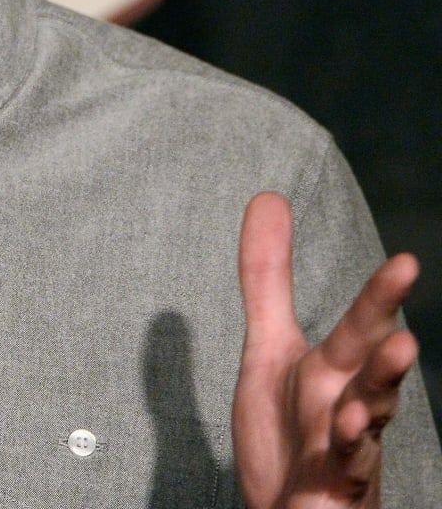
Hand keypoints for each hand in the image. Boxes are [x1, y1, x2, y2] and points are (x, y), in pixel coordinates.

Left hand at [233, 191, 419, 507]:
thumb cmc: (291, 433)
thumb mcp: (269, 349)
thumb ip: (268, 280)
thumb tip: (269, 196)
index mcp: (336, 372)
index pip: (362, 328)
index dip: (380, 298)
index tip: (405, 262)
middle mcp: (352, 408)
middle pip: (372, 374)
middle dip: (389, 354)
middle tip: (407, 332)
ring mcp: (348, 455)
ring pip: (370, 425)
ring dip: (379, 399)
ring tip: (397, 362)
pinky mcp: (335, 492)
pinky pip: (345, 474)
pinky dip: (348, 456)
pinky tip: (348, 433)